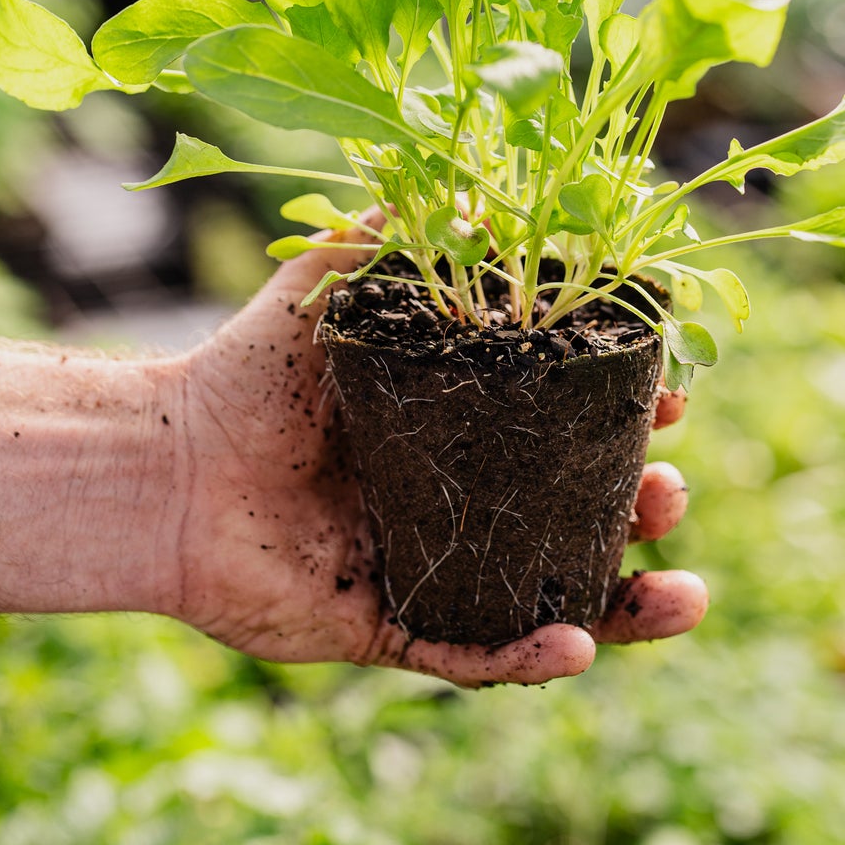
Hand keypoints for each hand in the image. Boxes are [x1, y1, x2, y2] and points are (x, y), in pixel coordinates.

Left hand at [160, 229, 707, 687]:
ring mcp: (427, 570)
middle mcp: (456, 500)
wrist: (161, 462)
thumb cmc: (246, 368)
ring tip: (683, 596)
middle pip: (581, 516)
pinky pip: (472, 656)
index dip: (629, 417)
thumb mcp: (334, 284)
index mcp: (459, 425)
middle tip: (668, 489)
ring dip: (625, 603)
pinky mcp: (385, 630)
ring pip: (550, 600)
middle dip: (644, 507)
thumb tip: (482, 187)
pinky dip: (529, 657)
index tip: (674, 398)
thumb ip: (402, 233)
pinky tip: (578, 646)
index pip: (572, 425)